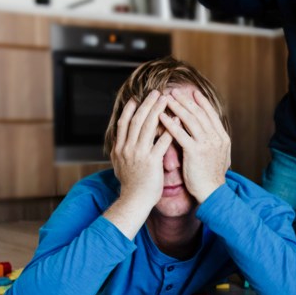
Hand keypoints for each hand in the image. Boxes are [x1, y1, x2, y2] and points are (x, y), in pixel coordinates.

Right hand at [110, 91, 172, 212]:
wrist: (134, 201)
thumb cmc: (131, 185)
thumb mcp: (119, 165)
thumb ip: (120, 151)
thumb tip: (118, 141)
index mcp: (119, 148)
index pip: (124, 123)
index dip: (130, 110)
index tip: (137, 98)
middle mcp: (127, 148)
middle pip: (137, 120)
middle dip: (147, 104)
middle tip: (156, 93)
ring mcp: (139, 154)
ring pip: (148, 127)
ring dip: (158, 111)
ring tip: (166, 99)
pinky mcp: (151, 162)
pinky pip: (162, 141)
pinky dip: (169, 129)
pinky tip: (177, 120)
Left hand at [160, 88, 229, 201]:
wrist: (212, 192)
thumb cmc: (211, 176)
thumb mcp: (218, 155)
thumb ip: (213, 141)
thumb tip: (208, 131)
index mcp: (222, 137)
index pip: (211, 114)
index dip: (201, 102)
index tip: (192, 92)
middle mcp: (216, 138)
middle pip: (199, 113)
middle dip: (186, 100)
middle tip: (175, 91)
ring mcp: (206, 144)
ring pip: (190, 120)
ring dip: (177, 107)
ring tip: (166, 98)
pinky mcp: (195, 152)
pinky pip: (181, 134)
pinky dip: (171, 123)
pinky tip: (162, 116)